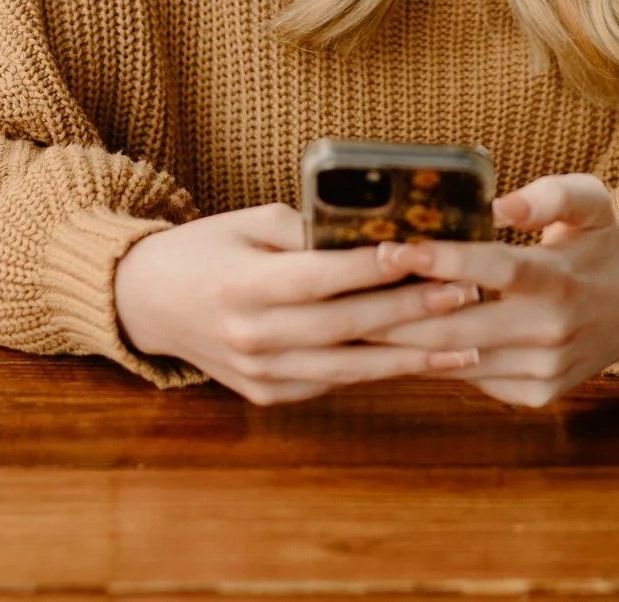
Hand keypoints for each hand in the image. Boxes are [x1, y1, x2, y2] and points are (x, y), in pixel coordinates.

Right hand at [112, 203, 483, 404]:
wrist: (150, 303)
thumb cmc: (207, 248)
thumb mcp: (248, 222)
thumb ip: (306, 228)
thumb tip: (374, 227)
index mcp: (243, 285)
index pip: (319, 277)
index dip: (370, 267)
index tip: (420, 252)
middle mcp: (253, 337)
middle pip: (345, 326)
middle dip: (411, 310)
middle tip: (466, 292)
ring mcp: (262, 374)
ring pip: (350, 367)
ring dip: (413, 356)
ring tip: (468, 340)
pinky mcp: (270, 396)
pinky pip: (335, 383)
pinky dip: (381, 372)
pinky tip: (425, 360)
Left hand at [364, 173, 618, 407]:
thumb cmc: (601, 243)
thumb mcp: (590, 201)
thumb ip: (549, 194)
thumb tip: (499, 203)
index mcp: (559, 279)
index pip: (493, 269)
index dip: (442, 260)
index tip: (393, 247)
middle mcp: (550, 331)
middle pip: (459, 325)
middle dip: (397, 310)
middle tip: (348, 291)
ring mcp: (542, 370)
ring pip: (457, 359)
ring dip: (403, 341)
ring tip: (354, 318)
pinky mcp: (534, 395)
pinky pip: (471, 378)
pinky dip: (433, 359)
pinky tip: (396, 341)